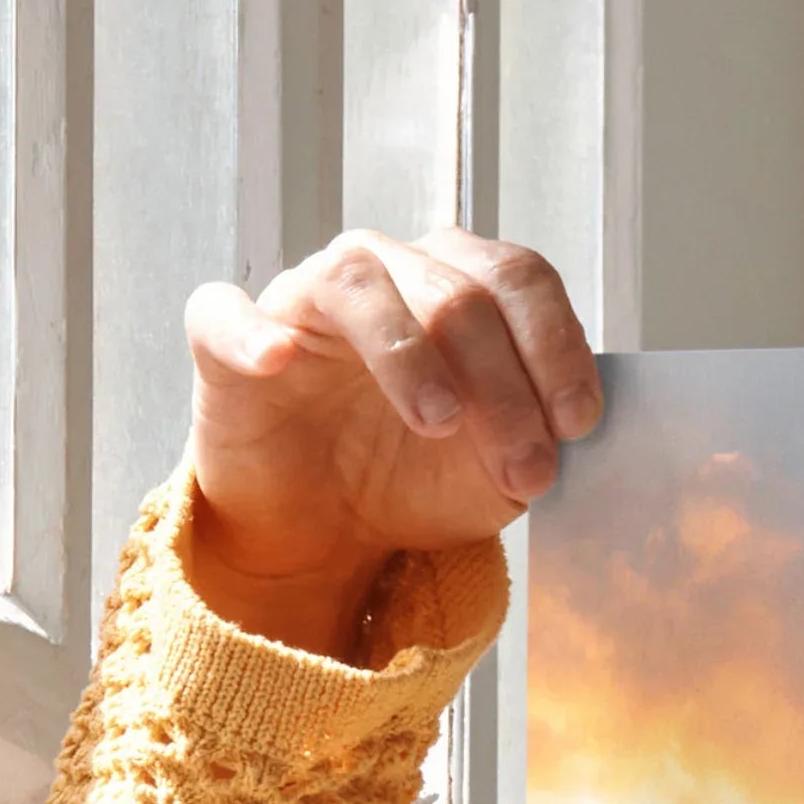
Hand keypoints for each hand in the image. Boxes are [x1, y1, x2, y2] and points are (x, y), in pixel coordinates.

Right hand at [180, 230, 601, 657]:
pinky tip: (279, 360)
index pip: (519, 279)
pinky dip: (252, 332)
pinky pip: (226, 313)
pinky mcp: (227, 340)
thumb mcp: (498, 471)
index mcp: (459, 286)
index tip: (577, 424)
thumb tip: (567, 427)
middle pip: (456, 291)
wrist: (326, 531)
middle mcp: (385, 272)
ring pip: (358, 284)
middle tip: (524, 468)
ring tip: (439, 423)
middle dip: (504, 386)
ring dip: (409, 355)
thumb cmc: (414, 478)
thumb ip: (537, 437)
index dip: (556, 346)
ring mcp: (304, 299)